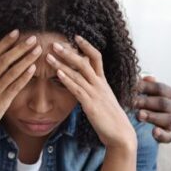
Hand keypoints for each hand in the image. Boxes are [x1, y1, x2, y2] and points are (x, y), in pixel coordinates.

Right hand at [0, 30, 43, 147]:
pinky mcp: (0, 103)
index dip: (5, 42)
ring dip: (26, 58)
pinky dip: (24, 76)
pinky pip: (14, 86)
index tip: (16, 32)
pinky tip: (34, 68)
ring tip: (38, 49)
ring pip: (12, 70)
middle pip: (5, 58)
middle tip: (33, 38)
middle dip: (20, 47)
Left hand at [48, 36, 135, 150]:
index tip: (75, 36)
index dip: (86, 46)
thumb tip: (84, 85)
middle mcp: (100, 84)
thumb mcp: (103, 100)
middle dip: (69, 51)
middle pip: (84, 61)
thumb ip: (94, 90)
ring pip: (78, 73)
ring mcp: (95, 93)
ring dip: (62, 63)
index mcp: (103, 82)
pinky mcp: (90, 104)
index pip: (96, 57)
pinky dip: (67, 80)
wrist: (120, 134)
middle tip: (54, 43)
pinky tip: (57, 73)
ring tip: (49, 55)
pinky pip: (77, 89)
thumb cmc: (110, 119)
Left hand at [133, 75, 170, 142]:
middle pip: (163, 103)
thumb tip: (147, 77)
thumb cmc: (141, 103)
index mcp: (168, 94)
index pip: (160, 88)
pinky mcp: (167, 135)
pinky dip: (162, 135)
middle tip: (132, 102)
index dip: (146, 87)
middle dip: (147, 102)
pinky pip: (168, 137)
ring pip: (168, 119)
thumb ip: (143, 84)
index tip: (131, 88)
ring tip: (139, 115)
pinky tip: (154, 132)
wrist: (140, 125)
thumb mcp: (141, 92)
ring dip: (153, 117)